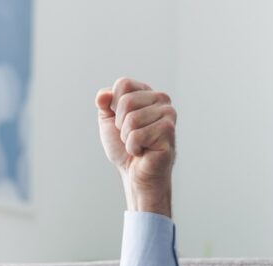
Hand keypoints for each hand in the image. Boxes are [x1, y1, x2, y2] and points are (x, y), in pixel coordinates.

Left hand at [96, 78, 176, 216]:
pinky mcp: (169, 131)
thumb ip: (104, 104)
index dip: (114, 106)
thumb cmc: (124, 148)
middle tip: (130, 136)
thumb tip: (103, 95)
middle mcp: (162, 99)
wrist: (134, 174)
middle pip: (126, 101)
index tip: (121, 121)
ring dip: (127, 138)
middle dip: (120, 124)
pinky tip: (144, 151)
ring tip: (138, 144)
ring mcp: (168, 114)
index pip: (123, 84)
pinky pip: (137, 135)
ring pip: (132, 119)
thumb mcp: (109, 121)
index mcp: (147, 93)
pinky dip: (134, 148)